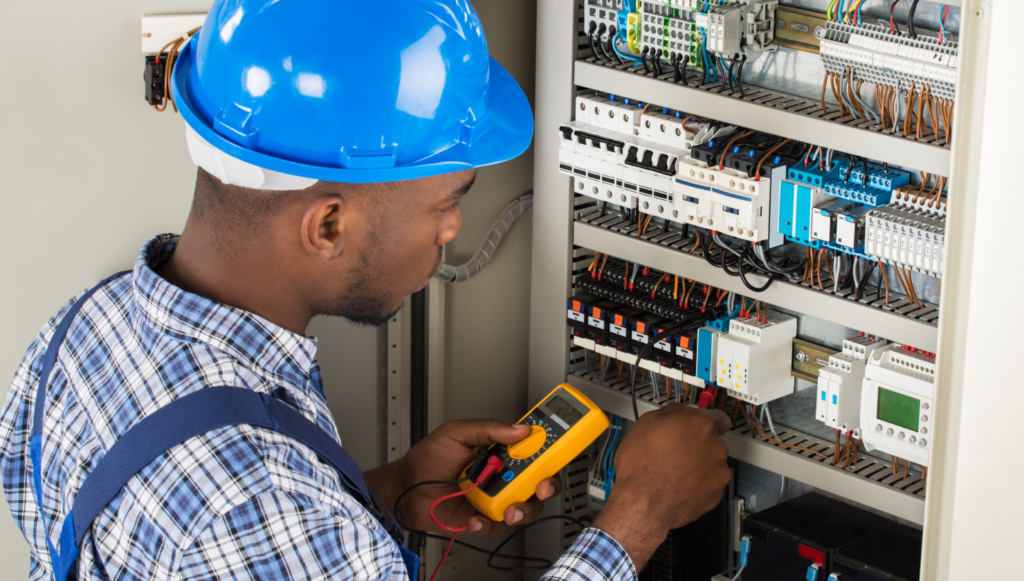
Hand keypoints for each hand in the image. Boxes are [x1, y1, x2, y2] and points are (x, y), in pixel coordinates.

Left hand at [365, 419, 561, 535]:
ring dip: (523, 509)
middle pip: (539, 481)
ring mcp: (494, 498)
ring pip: (525, 506)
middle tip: (541, 486)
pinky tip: (474, 518)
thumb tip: (518, 428)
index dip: (548, 451)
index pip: (532, 450)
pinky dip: (488, 523)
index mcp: (498, 452)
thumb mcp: (455, 433)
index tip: (555, 451)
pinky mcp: (483, 519)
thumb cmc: (426, 460)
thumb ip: (487, 429)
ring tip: (509, 509)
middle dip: (547, 485)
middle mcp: (501, 475)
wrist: (404, 490)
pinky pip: (498, 525)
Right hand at [592, 404, 730, 568]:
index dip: (705, 421)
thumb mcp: (647, 423)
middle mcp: (715, 446)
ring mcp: (718, 471)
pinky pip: (709, 484)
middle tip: (675, 451)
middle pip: (712, 441)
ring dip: (698, 465)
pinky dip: (698, 484)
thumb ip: (672, 412)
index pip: (719, 416)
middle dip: (697, 444)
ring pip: (711, 463)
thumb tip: (681, 411)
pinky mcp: (716, 493)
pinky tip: (679, 484)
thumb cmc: (642, 466)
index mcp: (700, 424)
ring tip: (674, 471)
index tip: (699, 426)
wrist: (643, 504)